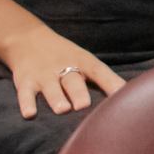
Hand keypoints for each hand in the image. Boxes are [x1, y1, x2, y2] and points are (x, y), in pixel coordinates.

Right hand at [2, 25, 126, 119]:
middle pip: (73, 81)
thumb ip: (102, 78)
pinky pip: (25, 93)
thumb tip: (127, 96)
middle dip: (79, 93)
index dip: (111, 82)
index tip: (121, 94)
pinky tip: (29, 115)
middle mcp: (64, 67)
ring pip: (51, 88)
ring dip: (56, 98)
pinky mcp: (25, 81)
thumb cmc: (65, 55)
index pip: (99, 71)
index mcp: (83, 62)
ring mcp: (44, 75)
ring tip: (63, 109)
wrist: (28, 39)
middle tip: (84, 105)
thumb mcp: (84, 60)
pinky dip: (27, 104)